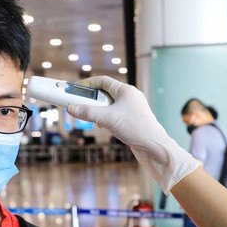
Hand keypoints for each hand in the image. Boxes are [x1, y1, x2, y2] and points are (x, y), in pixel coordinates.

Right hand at [65, 76, 198, 192]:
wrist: (154, 146)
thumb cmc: (136, 129)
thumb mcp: (108, 119)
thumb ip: (88, 113)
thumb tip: (71, 108)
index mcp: (126, 90)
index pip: (103, 81)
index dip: (88, 84)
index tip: (77, 88)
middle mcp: (130, 96)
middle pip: (106, 93)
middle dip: (93, 100)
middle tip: (82, 107)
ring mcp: (133, 108)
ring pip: (110, 105)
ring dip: (100, 111)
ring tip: (95, 120)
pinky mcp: (134, 118)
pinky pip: (116, 114)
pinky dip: (108, 118)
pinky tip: (105, 127)